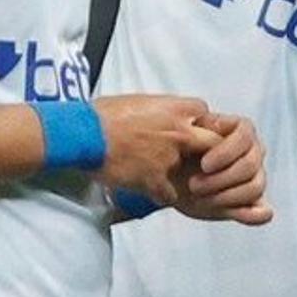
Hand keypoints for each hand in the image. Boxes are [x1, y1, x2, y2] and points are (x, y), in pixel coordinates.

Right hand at [89, 93, 223, 211]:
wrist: (83, 134)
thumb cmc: (100, 116)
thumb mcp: (134, 102)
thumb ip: (155, 110)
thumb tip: (158, 114)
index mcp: (172, 109)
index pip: (202, 111)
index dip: (199, 121)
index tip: (194, 127)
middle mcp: (178, 132)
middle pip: (213, 142)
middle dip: (207, 150)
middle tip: (196, 156)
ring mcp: (170, 158)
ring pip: (192, 172)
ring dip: (182, 174)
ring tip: (166, 174)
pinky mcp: (156, 179)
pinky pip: (170, 194)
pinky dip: (162, 195)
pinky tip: (153, 192)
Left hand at [173, 110, 271, 223]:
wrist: (170, 177)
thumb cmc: (178, 151)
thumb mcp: (182, 139)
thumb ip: (194, 134)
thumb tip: (201, 127)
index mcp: (241, 131)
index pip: (245, 138)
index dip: (227, 152)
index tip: (204, 165)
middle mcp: (253, 152)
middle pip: (251, 165)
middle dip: (221, 179)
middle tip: (193, 185)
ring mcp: (255, 178)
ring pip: (255, 188)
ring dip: (226, 197)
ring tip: (200, 198)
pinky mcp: (252, 204)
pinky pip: (262, 212)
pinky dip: (251, 215)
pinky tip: (235, 214)